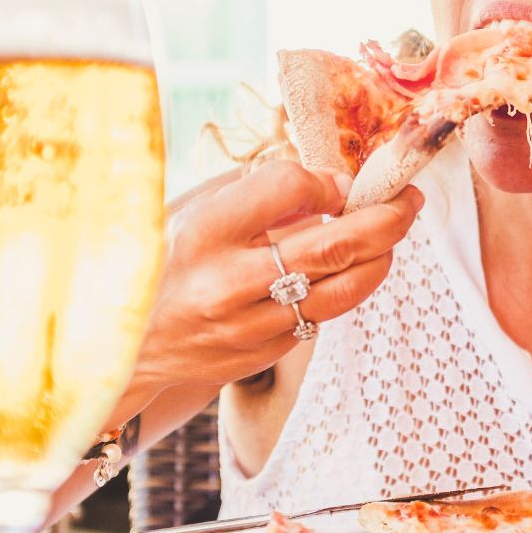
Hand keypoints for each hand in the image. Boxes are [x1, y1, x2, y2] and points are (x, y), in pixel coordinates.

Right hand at [130, 159, 421, 396]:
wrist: (122, 346)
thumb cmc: (159, 262)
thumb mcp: (190, 211)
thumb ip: (253, 192)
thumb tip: (329, 181)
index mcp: (204, 230)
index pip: (289, 186)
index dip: (326, 179)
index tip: (337, 181)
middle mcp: (228, 281)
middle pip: (335, 243)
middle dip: (387, 217)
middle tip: (409, 199)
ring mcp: (249, 324)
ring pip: (344, 289)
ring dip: (381, 256)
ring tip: (393, 232)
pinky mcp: (264, 353)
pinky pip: (324, 315)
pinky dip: (348, 286)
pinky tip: (354, 267)